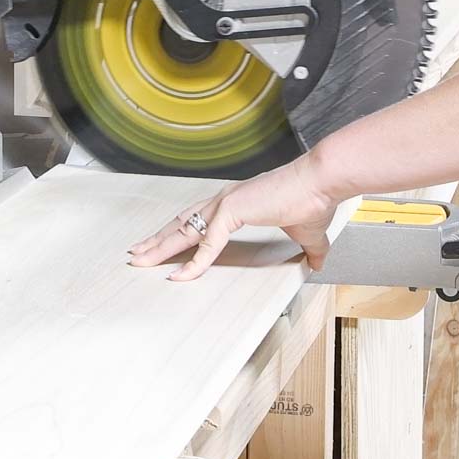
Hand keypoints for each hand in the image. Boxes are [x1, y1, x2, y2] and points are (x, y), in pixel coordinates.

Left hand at [128, 153, 339, 281]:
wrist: (322, 182)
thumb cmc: (315, 200)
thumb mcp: (309, 234)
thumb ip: (310, 250)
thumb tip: (317, 264)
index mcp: (238, 202)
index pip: (199, 219)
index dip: (178, 232)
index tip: (162, 246)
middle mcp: (225, 200)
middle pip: (182, 223)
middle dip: (158, 240)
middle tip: (137, 254)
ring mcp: (226, 203)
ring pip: (185, 231)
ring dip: (161, 247)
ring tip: (140, 261)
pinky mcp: (233, 211)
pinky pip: (208, 243)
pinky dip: (194, 262)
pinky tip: (180, 275)